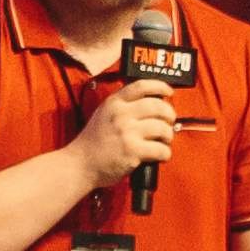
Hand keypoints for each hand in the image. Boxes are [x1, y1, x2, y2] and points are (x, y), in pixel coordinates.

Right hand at [66, 77, 178, 200]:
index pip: (142, 86)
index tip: (169, 91)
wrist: (80, 165)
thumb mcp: (103, 114)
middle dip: (169, 115)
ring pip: (163, 128)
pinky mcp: (132, 151)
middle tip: (168, 122)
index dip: (160, 86)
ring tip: (163, 141)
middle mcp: (121, 114)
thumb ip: (122, 106)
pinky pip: (161, 150)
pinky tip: (159, 156)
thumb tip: (151, 104)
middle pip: (158, 106)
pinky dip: (165, 154)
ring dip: (168, 136)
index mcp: (114, 103)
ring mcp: (127, 132)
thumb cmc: (93, 143)